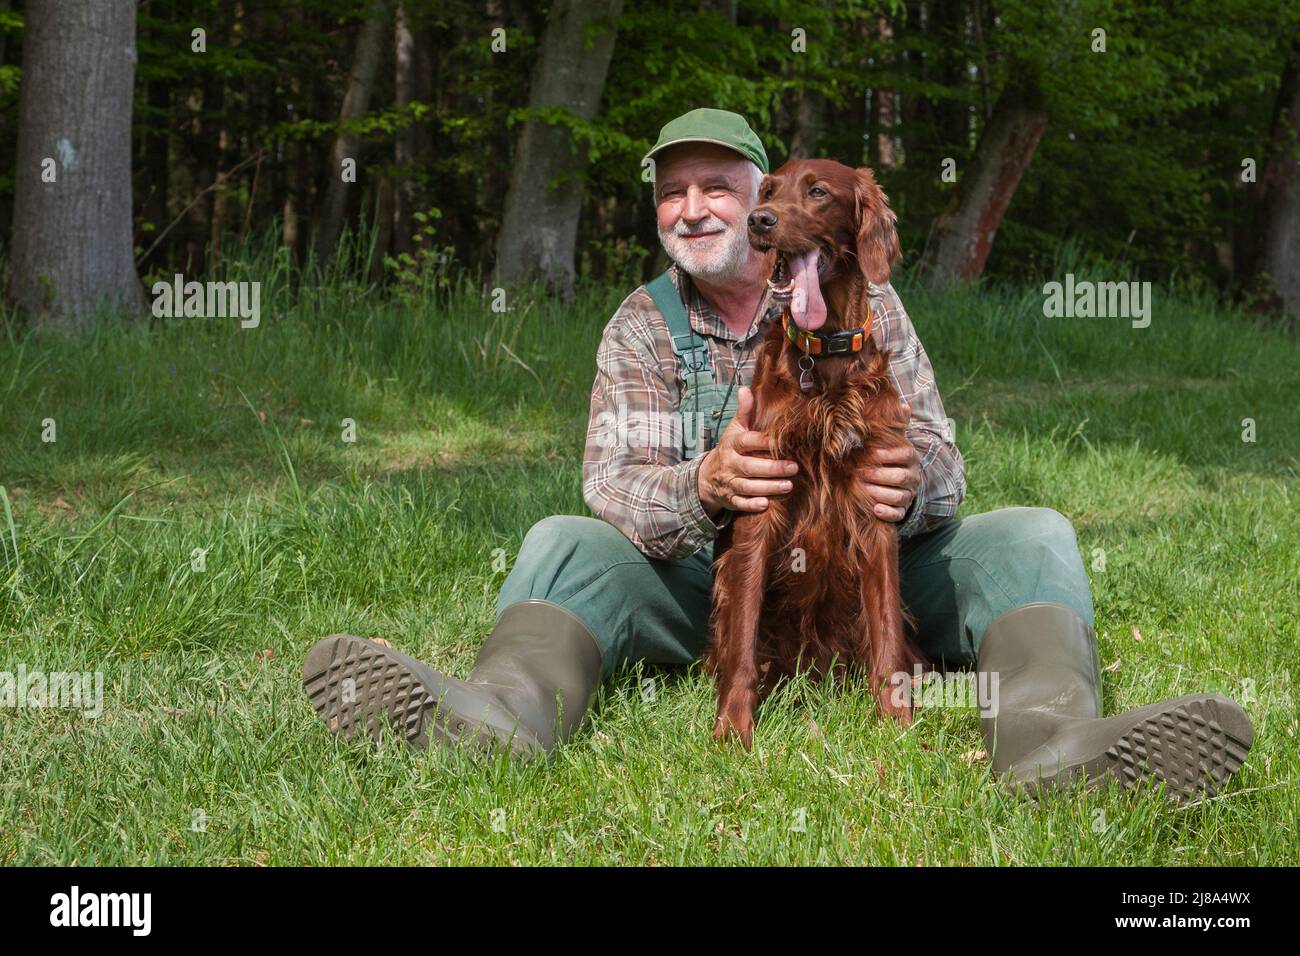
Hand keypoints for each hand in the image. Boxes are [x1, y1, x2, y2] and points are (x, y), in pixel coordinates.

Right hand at [698, 386, 798, 517]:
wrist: (706, 477)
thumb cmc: (729, 450)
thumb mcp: (733, 430)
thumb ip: (744, 412)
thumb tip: (745, 389)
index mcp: (732, 444)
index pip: (748, 442)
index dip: (764, 442)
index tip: (782, 442)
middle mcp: (730, 463)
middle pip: (751, 467)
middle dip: (772, 468)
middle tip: (794, 467)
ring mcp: (729, 482)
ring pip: (748, 486)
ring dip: (768, 487)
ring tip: (788, 486)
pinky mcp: (730, 499)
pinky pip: (740, 503)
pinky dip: (751, 505)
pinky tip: (765, 504)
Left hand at [859, 404, 919, 522]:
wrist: (893, 482)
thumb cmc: (887, 457)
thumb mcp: (892, 441)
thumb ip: (896, 425)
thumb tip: (904, 405)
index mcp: (910, 457)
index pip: (905, 454)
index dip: (888, 454)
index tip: (871, 454)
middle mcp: (913, 476)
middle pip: (901, 477)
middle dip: (880, 475)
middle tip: (861, 473)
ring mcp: (908, 494)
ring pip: (899, 496)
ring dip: (881, 493)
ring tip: (864, 489)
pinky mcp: (902, 510)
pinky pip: (899, 514)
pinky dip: (887, 513)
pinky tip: (875, 509)